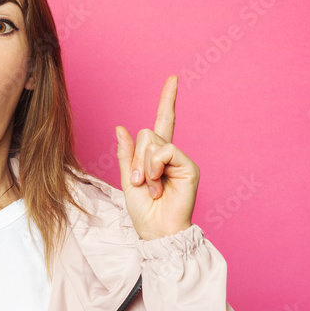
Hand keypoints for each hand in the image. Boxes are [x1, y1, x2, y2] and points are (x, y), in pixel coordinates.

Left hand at [116, 76, 199, 240]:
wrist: (156, 232)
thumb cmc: (144, 212)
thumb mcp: (127, 180)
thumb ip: (126, 155)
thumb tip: (120, 127)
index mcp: (157, 157)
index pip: (164, 122)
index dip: (167, 100)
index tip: (173, 78)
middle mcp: (172, 155)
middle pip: (148, 133)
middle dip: (136, 158)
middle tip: (139, 182)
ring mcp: (181, 160)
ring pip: (153, 141)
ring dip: (143, 166)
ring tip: (150, 187)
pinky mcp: (189, 167)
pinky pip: (165, 151)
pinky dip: (154, 167)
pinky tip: (157, 185)